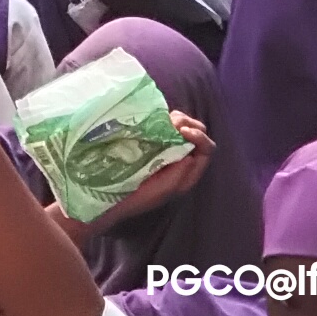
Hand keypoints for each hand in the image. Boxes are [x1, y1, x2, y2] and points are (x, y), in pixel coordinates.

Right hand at [87, 114, 212, 232]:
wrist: (110, 196)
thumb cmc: (137, 196)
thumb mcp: (162, 190)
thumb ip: (180, 174)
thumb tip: (192, 152)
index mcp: (187, 173)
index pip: (206, 150)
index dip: (198, 136)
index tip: (180, 130)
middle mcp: (181, 160)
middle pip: (198, 134)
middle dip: (188, 123)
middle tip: (171, 121)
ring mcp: (166, 150)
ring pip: (182, 127)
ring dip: (177, 119)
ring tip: (163, 119)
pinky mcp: (151, 143)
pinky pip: (164, 126)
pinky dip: (162, 119)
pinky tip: (153, 119)